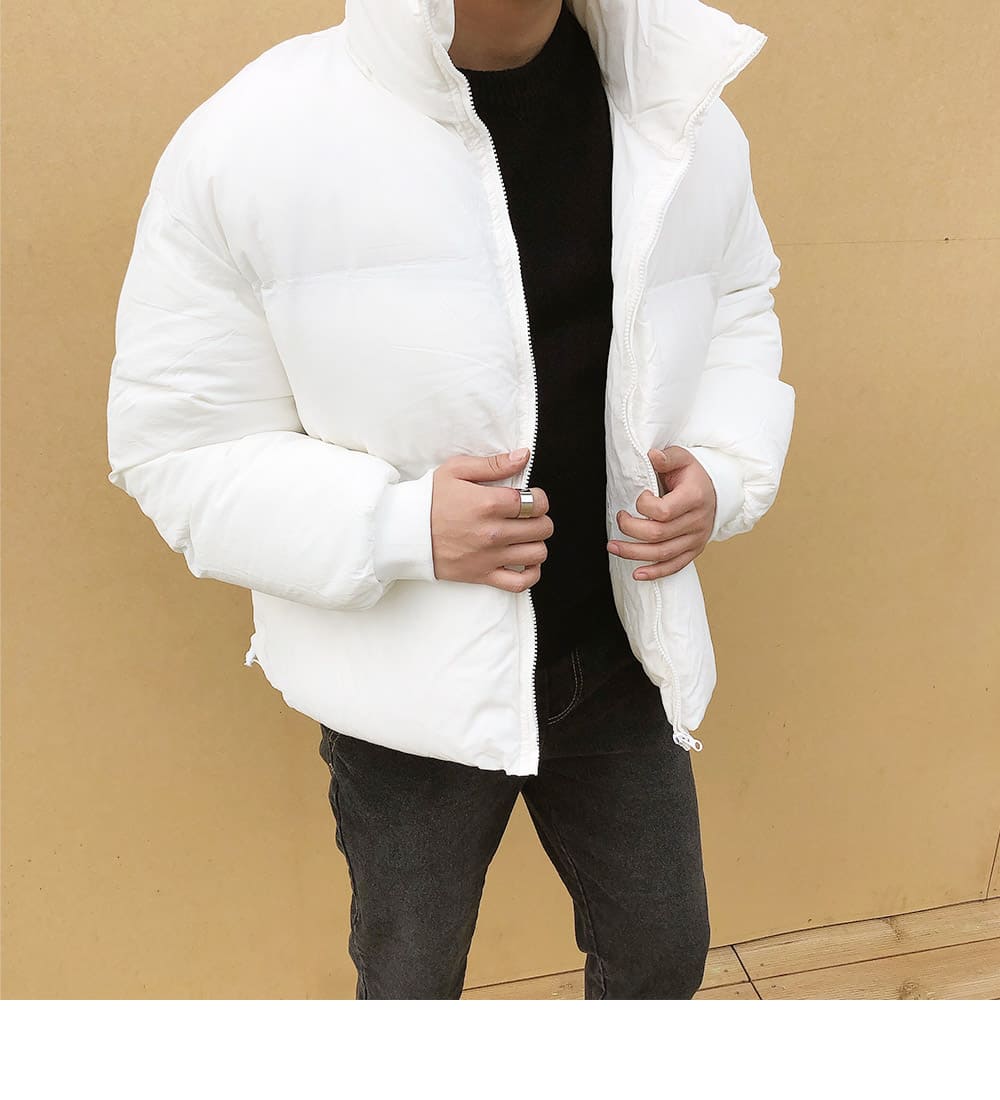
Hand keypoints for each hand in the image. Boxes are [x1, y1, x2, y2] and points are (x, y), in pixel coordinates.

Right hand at [431, 448, 552, 592]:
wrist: (404, 531)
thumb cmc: (429, 499)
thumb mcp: (456, 470)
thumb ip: (494, 464)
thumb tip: (524, 456)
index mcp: (489, 504)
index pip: (537, 502)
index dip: (540, 498)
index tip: (531, 497)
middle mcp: (493, 532)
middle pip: (542, 528)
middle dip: (540, 518)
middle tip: (528, 515)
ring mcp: (489, 557)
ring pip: (537, 553)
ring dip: (537, 542)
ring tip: (525, 536)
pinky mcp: (483, 575)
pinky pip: (521, 582)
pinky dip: (531, 573)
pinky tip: (526, 561)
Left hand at [607, 446, 716, 580]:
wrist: (715, 491)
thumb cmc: (693, 475)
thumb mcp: (682, 458)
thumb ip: (667, 457)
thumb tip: (652, 455)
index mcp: (694, 497)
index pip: (663, 511)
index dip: (644, 506)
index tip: (639, 497)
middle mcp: (697, 521)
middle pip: (658, 534)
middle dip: (630, 529)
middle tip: (618, 519)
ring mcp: (696, 538)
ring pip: (662, 554)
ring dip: (633, 553)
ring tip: (612, 547)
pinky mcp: (694, 550)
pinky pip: (675, 566)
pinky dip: (655, 573)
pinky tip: (637, 574)